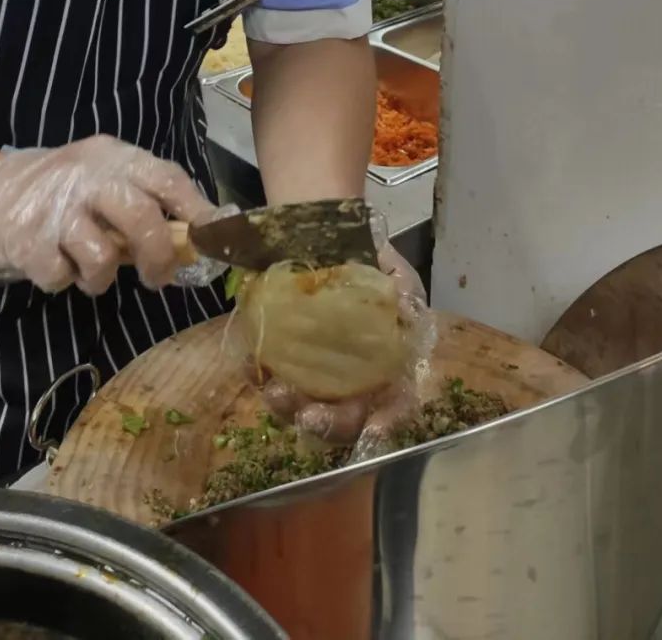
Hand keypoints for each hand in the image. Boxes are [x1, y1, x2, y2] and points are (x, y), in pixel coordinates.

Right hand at [0, 137, 215, 295]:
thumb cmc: (64, 190)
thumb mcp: (105, 179)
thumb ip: (143, 200)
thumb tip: (197, 238)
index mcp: (114, 158)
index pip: (166, 178)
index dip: (196, 210)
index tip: (213, 239)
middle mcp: (88, 178)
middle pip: (141, 217)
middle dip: (158, 255)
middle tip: (158, 278)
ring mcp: (56, 210)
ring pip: (102, 256)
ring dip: (103, 277)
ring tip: (93, 271)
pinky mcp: (28, 242)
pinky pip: (62, 276)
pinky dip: (65, 280)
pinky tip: (57, 264)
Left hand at [258, 243, 429, 445]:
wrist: (318, 231)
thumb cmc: (364, 260)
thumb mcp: (393, 272)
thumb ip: (404, 292)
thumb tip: (406, 308)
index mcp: (388, 365)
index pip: (396, 405)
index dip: (388, 423)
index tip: (373, 431)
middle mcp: (353, 380)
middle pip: (347, 419)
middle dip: (330, 424)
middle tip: (310, 416)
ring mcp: (314, 373)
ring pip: (304, 407)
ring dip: (291, 409)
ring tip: (278, 393)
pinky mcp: (279, 359)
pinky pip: (270, 379)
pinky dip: (262, 379)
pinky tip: (256, 368)